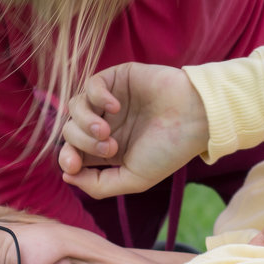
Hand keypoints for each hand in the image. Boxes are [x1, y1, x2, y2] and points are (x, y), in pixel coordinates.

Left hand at [59, 62, 208, 198]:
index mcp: (108, 149)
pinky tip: (116, 107)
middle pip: (69, 130)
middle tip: (110, 148)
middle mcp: (106, 123)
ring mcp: (110, 100)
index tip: (74, 165)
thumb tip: (67, 177)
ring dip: (85, 122)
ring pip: (75, 107)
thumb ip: (99, 185)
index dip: (66, 158)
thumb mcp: (134, 179)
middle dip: (82, 142)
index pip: (73, 152)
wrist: (196, 118)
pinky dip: (97, 97)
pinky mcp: (117, 78)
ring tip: (107, 131)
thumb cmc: (169, 150)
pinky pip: (91, 84)